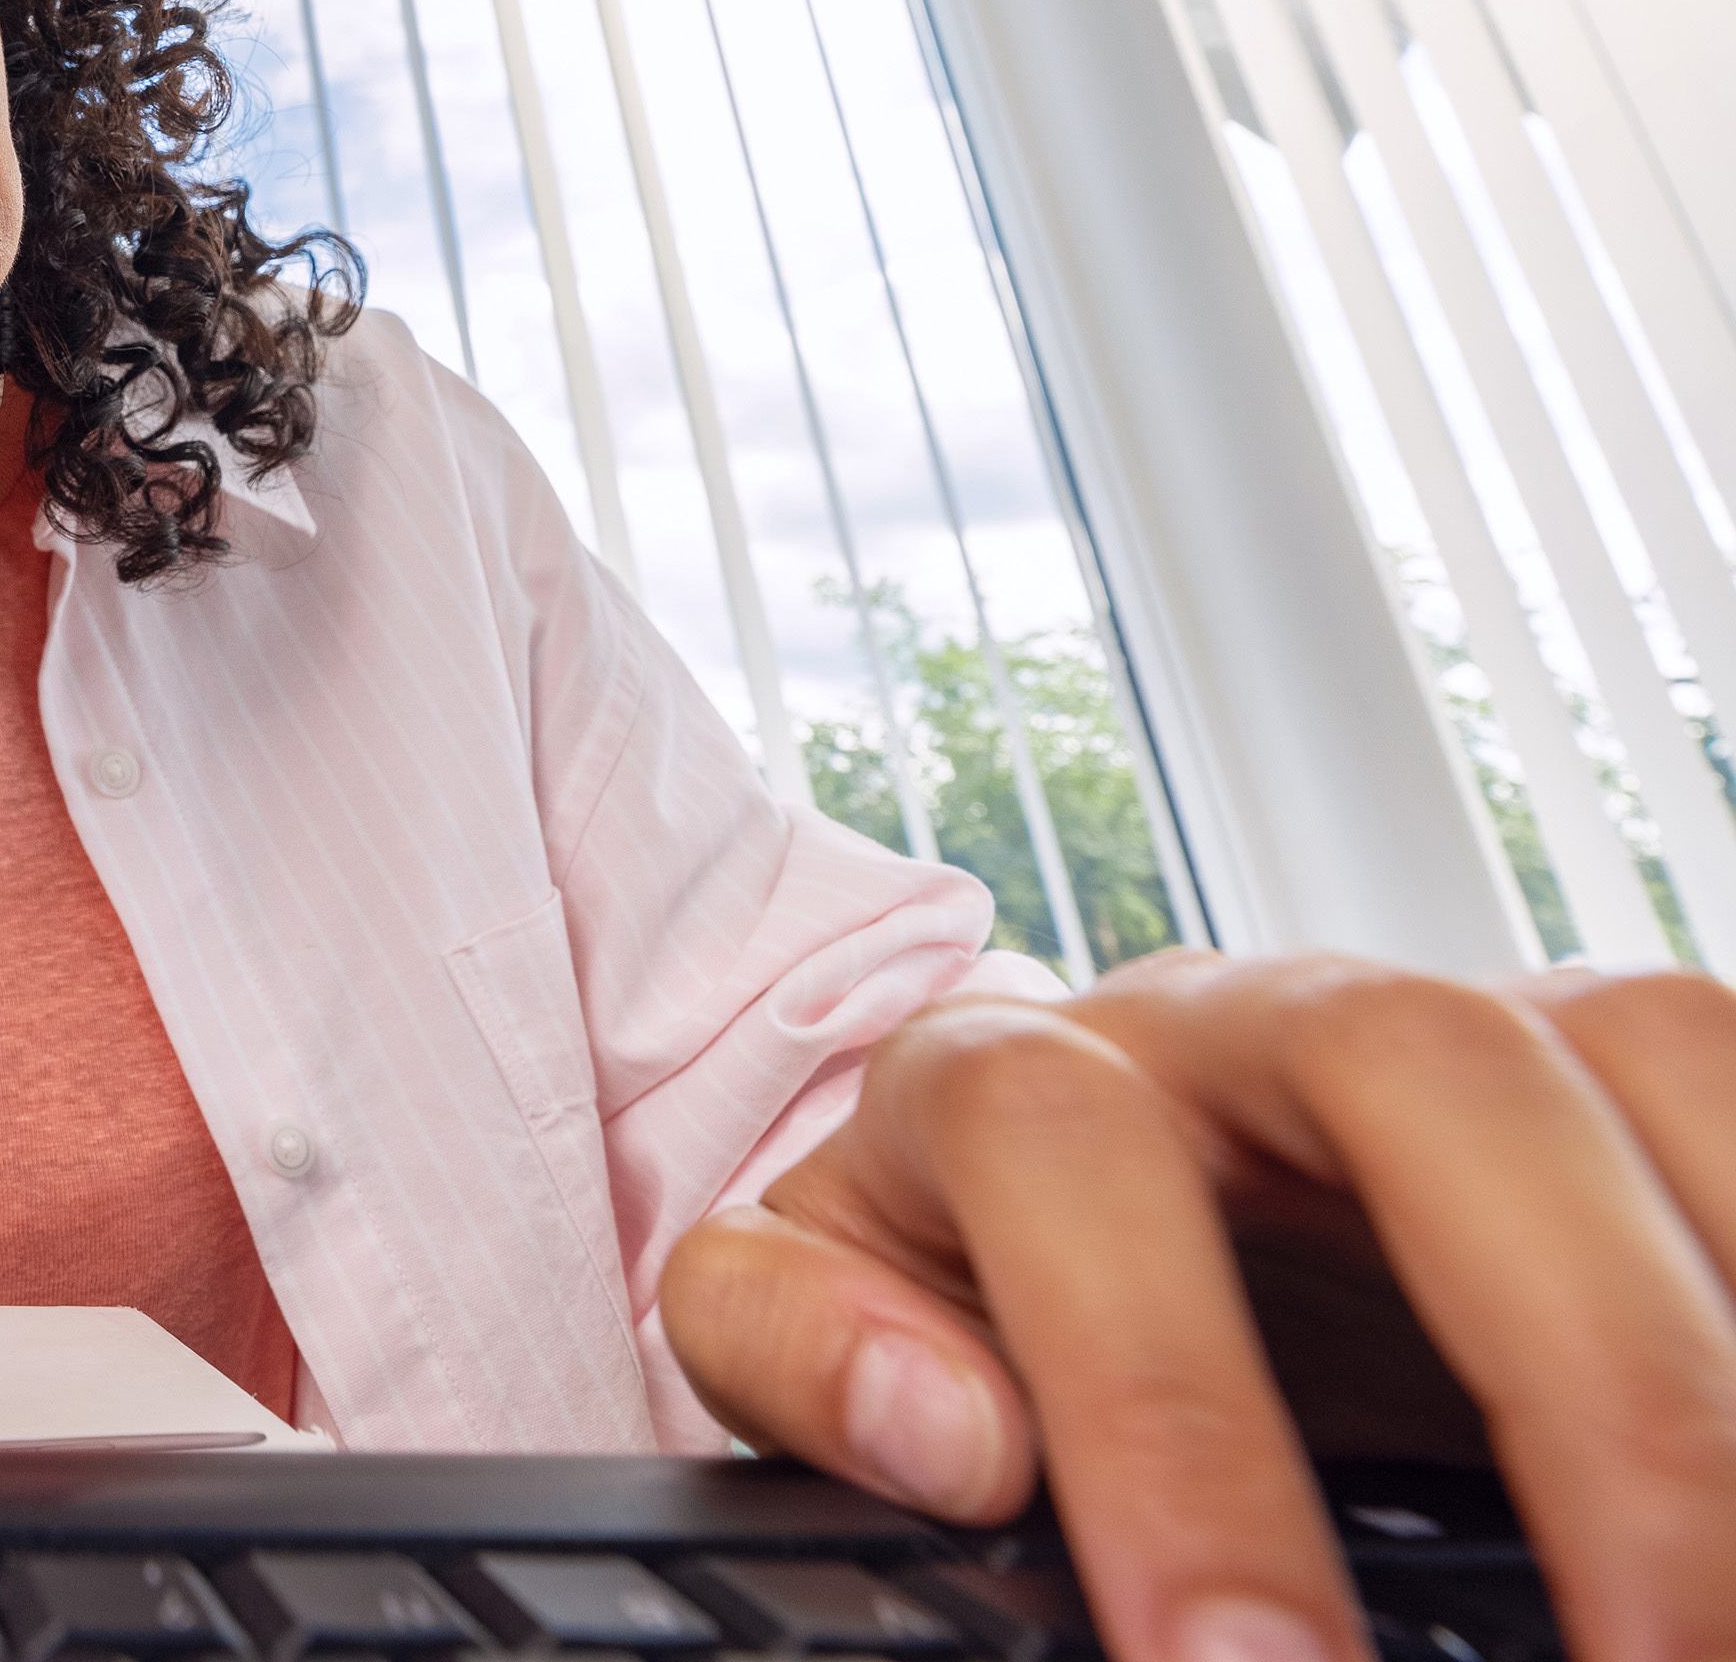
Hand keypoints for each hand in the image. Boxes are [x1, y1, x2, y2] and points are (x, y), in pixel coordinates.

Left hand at [661, 951, 1735, 1661]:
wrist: (1065, 1192)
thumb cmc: (956, 1287)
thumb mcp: (811, 1319)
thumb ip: (804, 1357)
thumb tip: (943, 1435)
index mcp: (1016, 1071)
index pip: (1063, 1146)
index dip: (1161, 1411)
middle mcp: (1252, 1012)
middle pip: (1431, 1066)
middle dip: (1572, 1378)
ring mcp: (1466, 1017)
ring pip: (1644, 1053)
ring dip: (1729, 1336)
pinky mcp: (1618, 1076)